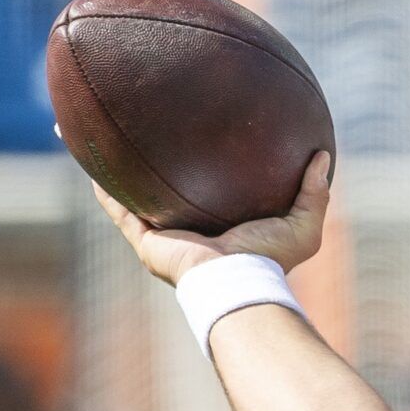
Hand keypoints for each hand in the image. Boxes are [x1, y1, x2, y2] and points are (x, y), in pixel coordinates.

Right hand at [92, 151, 332, 286]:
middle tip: (146, 126)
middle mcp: (189, 230)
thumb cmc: (270, 259)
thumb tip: (323, 155)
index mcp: (221, 226)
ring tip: (100, 133)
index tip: (198, 137)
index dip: (202, 166)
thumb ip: (315, 192)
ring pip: (133, 194)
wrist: (237, 283)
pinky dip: (102, 182)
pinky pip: (116, 206)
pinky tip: (86, 153)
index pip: (209, 191)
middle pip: (167, 189)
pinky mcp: (144, 240)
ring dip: (115, 168)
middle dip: (153, 163)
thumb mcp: (304, 225)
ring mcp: (164, 235)